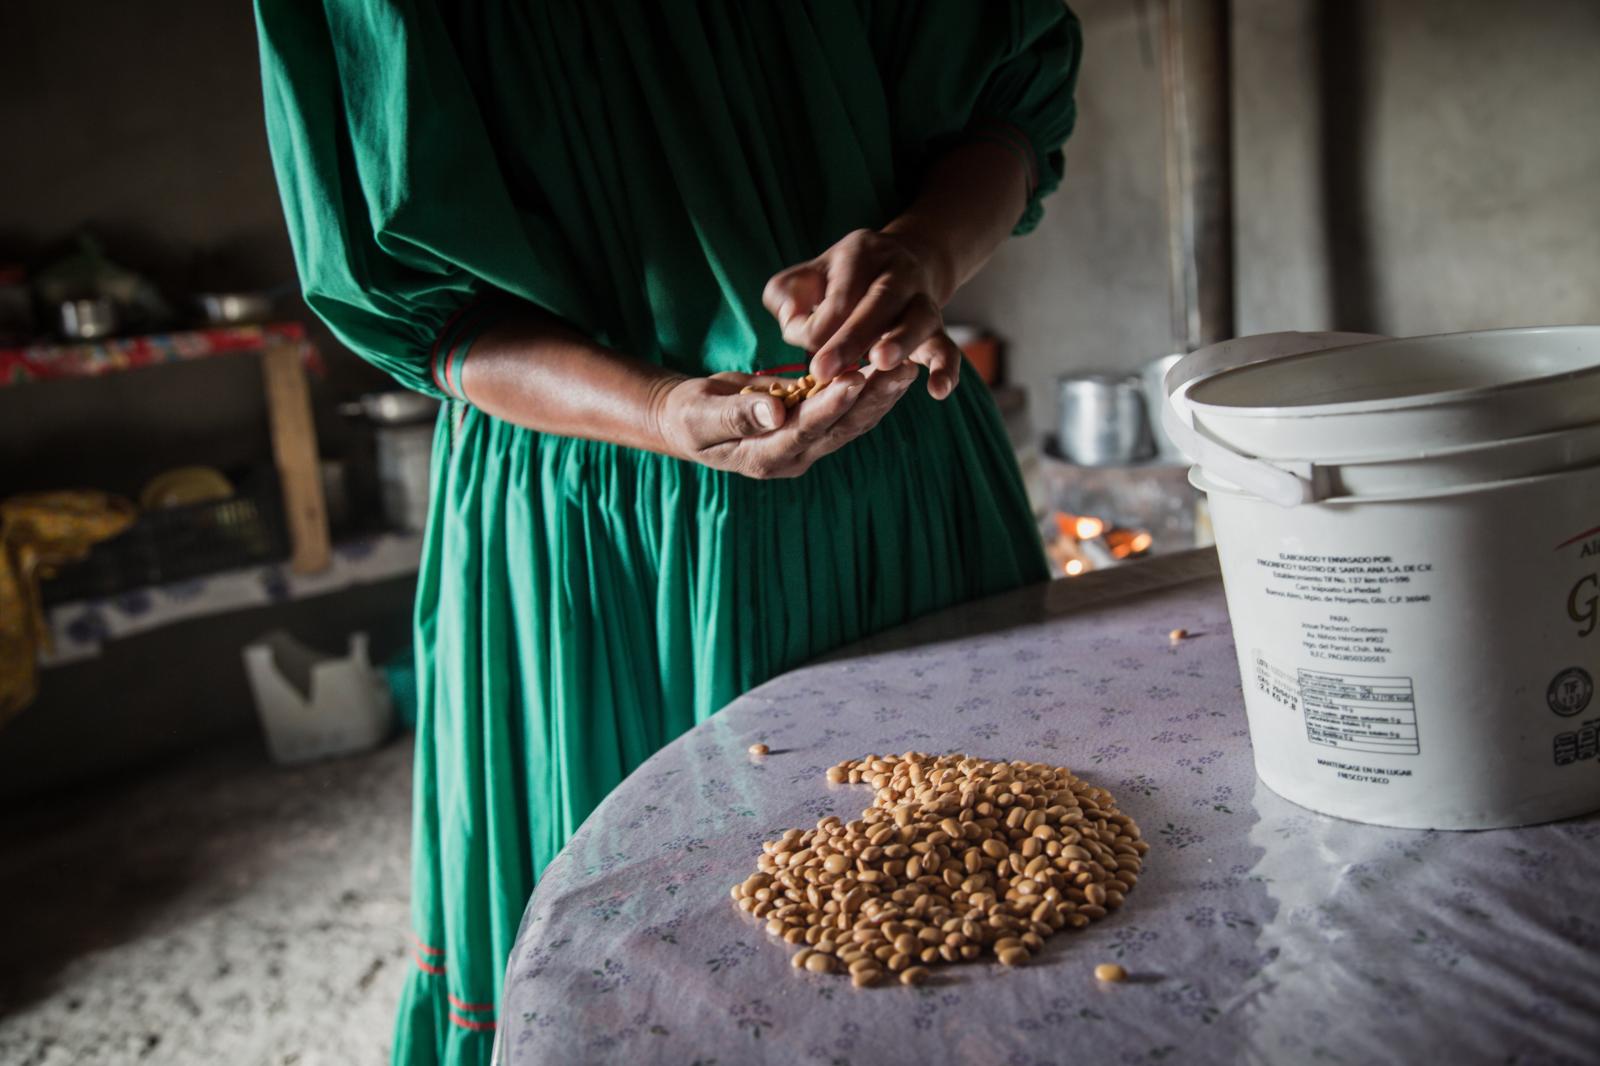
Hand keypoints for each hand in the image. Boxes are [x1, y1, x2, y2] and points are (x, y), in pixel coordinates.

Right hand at [651, 364, 919, 478]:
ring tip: (907, 365)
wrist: (690, 420)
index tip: (855, 378)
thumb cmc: (689, 416)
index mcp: (764, 458)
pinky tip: (890, 366)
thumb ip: (736, 415)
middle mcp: (793, 457)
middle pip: (841, 428)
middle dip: (872, 399)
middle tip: (902, 369)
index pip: (805, 431)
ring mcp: (807, 445)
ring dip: (880, 395)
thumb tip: (774, 412)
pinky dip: (870, 389)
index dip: (831, 406)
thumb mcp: (701, 415)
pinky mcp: (814, 427)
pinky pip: (848, 411)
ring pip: (852, 422)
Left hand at [762, 228, 961, 399]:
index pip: (835, 297)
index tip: (801, 347)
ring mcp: (923, 301)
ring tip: (882, 363)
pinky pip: (947, 347)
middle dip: (850, 337)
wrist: (904, 262)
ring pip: (918, 319)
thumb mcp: (807, 275)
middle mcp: (897, 274)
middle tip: (823, 370)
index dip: (814, 327)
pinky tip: (938, 390)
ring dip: (901, 341)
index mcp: (860, 255)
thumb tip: (789, 318)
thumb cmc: (842, 280)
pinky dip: (946, 367)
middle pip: (878, 302)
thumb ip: (785, 295)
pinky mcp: (938, 329)